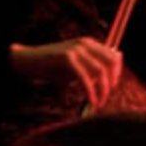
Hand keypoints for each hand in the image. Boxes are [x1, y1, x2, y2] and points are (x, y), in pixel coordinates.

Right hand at [9, 37, 123, 107]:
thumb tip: (109, 79)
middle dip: (111, 82)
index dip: (117, 73)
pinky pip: (85, 79)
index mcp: (89, 43)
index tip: (112, 87)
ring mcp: (76, 50)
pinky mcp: (67, 58)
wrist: (28, 61)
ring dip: (102, 90)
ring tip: (99, 102)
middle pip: (110, 63)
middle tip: (106, 96)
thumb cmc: (52, 66)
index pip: (114, 56)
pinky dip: (91, 93)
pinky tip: (92, 102)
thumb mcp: (75, 66)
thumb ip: (91, 68)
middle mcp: (84, 44)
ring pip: (100, 72)